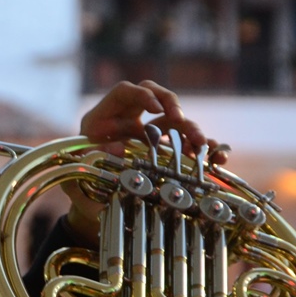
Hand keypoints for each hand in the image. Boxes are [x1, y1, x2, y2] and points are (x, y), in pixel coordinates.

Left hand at [64, 80, 227, 240]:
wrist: (89, 204)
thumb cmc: (80, 185)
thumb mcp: (79, 172)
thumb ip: (92, 159)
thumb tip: (116, 148)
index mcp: (104, 119)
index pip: (124, 92)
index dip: (141, 95)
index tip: (155, 109)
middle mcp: (127, 120)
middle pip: (155, 96)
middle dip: (171, 104)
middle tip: (181, 119)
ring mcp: (145, 133)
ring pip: (174, 120)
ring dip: (191, 129)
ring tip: (204, 145)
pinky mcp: (160, 150)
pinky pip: (184, 143)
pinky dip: (200, 148)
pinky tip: (216, 157)